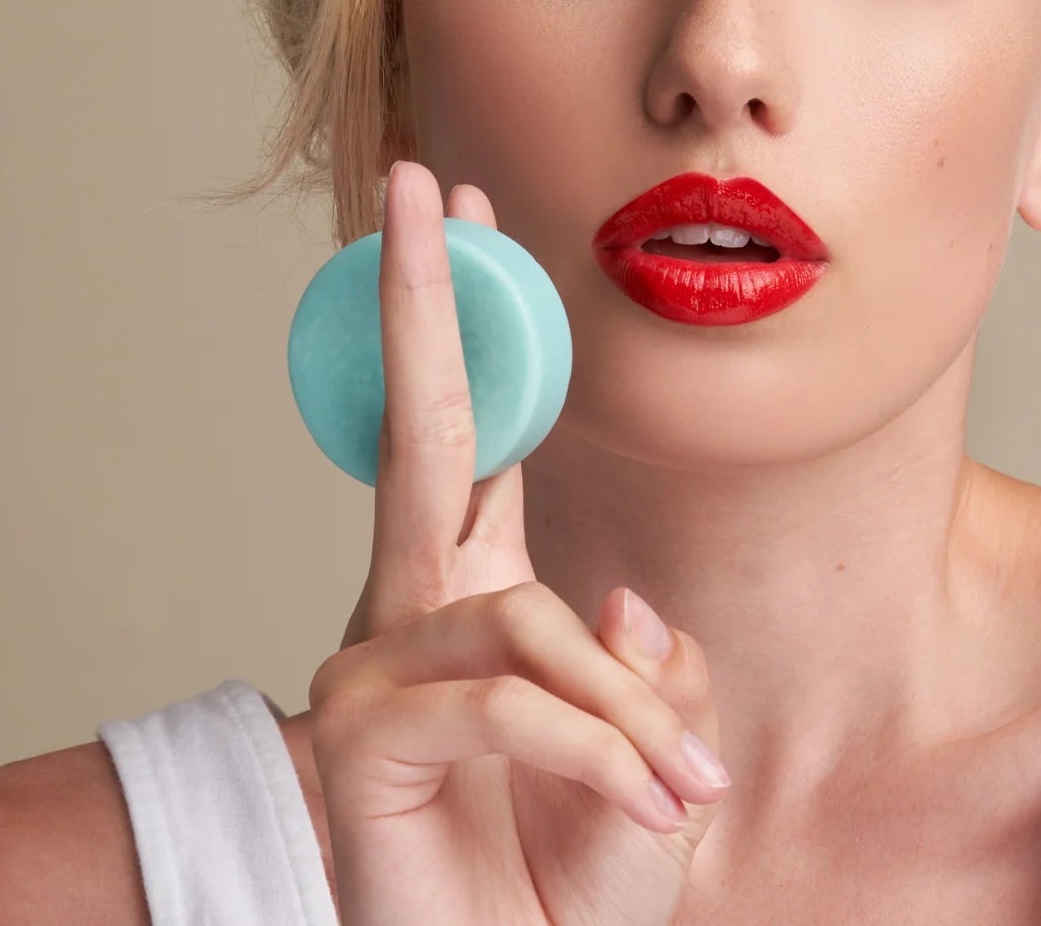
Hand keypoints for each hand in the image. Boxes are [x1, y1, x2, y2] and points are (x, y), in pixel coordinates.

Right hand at [307, 160, 729, 925]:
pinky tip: (647, 806)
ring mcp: (377, 670)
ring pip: (523, 614)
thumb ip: (642, 667)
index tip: (468, 218)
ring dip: (620, 704)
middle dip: (423, 300)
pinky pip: (509, 698)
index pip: (479, 438)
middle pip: (421, 431)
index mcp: (482, 600)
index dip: (476, 330)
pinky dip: (596, 749)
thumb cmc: (572, 882)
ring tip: (678, 789)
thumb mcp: (651, 756)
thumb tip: (616, 592)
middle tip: (419, 184)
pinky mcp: (363, 739)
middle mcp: (417, 614)